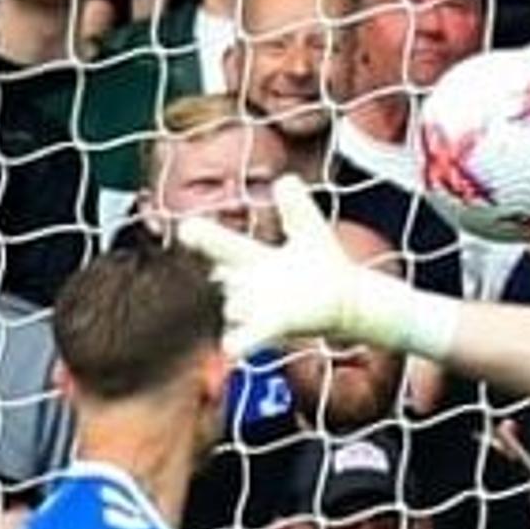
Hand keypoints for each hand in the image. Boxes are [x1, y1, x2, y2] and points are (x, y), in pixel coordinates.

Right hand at [183, 176, 407, 359]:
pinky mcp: (272, 328)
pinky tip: (230, 348)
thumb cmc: (322, 264)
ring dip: (234, 303)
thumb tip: (285, 180)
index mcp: (250, 258)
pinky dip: (239, 342)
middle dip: (208, 265)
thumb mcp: (309, 229)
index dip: (200, 235)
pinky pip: (249, 337)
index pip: (217, 244)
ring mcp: (255, 309)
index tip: (185, 228)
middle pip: (216, 274)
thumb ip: (296, 206)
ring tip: (240, 300)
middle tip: (191, 245)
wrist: (345, 299)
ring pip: (231, 305)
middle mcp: (245, 284)